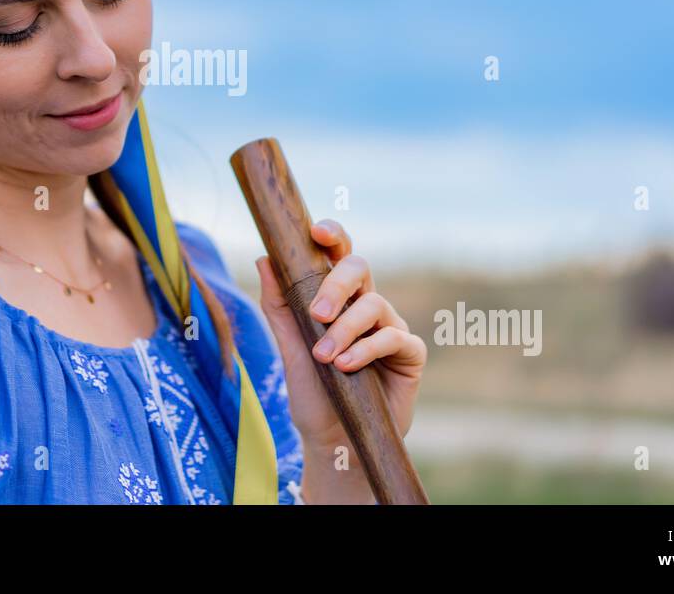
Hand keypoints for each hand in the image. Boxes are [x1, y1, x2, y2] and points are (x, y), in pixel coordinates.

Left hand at [254, 219, 426, 465]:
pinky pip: (393, 336)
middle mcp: (366, 306)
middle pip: (359, 268)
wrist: (334, 442)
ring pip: (373, 304)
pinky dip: (367, 349)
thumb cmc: (313, 394)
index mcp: (338, 298)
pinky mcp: (410, 353)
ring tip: (325, 358)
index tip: (316, 232)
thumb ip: (279, 305)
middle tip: (317, 313)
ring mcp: (390, 327)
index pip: (338, 256)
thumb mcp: (289, 349)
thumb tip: (264, 258)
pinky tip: (346, 367)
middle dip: (336, 284)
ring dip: (345, 330)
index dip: (333, 236)